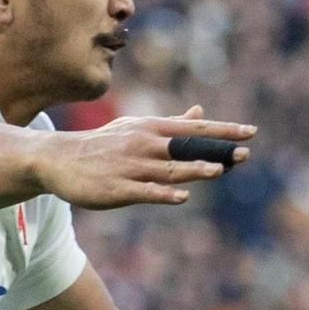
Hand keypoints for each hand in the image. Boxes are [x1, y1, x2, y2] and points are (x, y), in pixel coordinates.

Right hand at [32, 106, 253, 208]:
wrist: (58, 159)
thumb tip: (201, 112)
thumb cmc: (104, 143)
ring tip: (219, 170)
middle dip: (216, 150)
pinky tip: (182, 197)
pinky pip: (145, 192)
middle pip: (186, 147)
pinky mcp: (118, 188)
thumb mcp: (137, 127)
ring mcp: (131, 167)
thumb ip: (172, 123)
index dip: (223, 131)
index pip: (193, 129)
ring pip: (168, 169)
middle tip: (245, 152)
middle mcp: (144, 144)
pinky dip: (163, 194)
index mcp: (151, 128)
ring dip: (194, 170)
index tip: (250, 132)